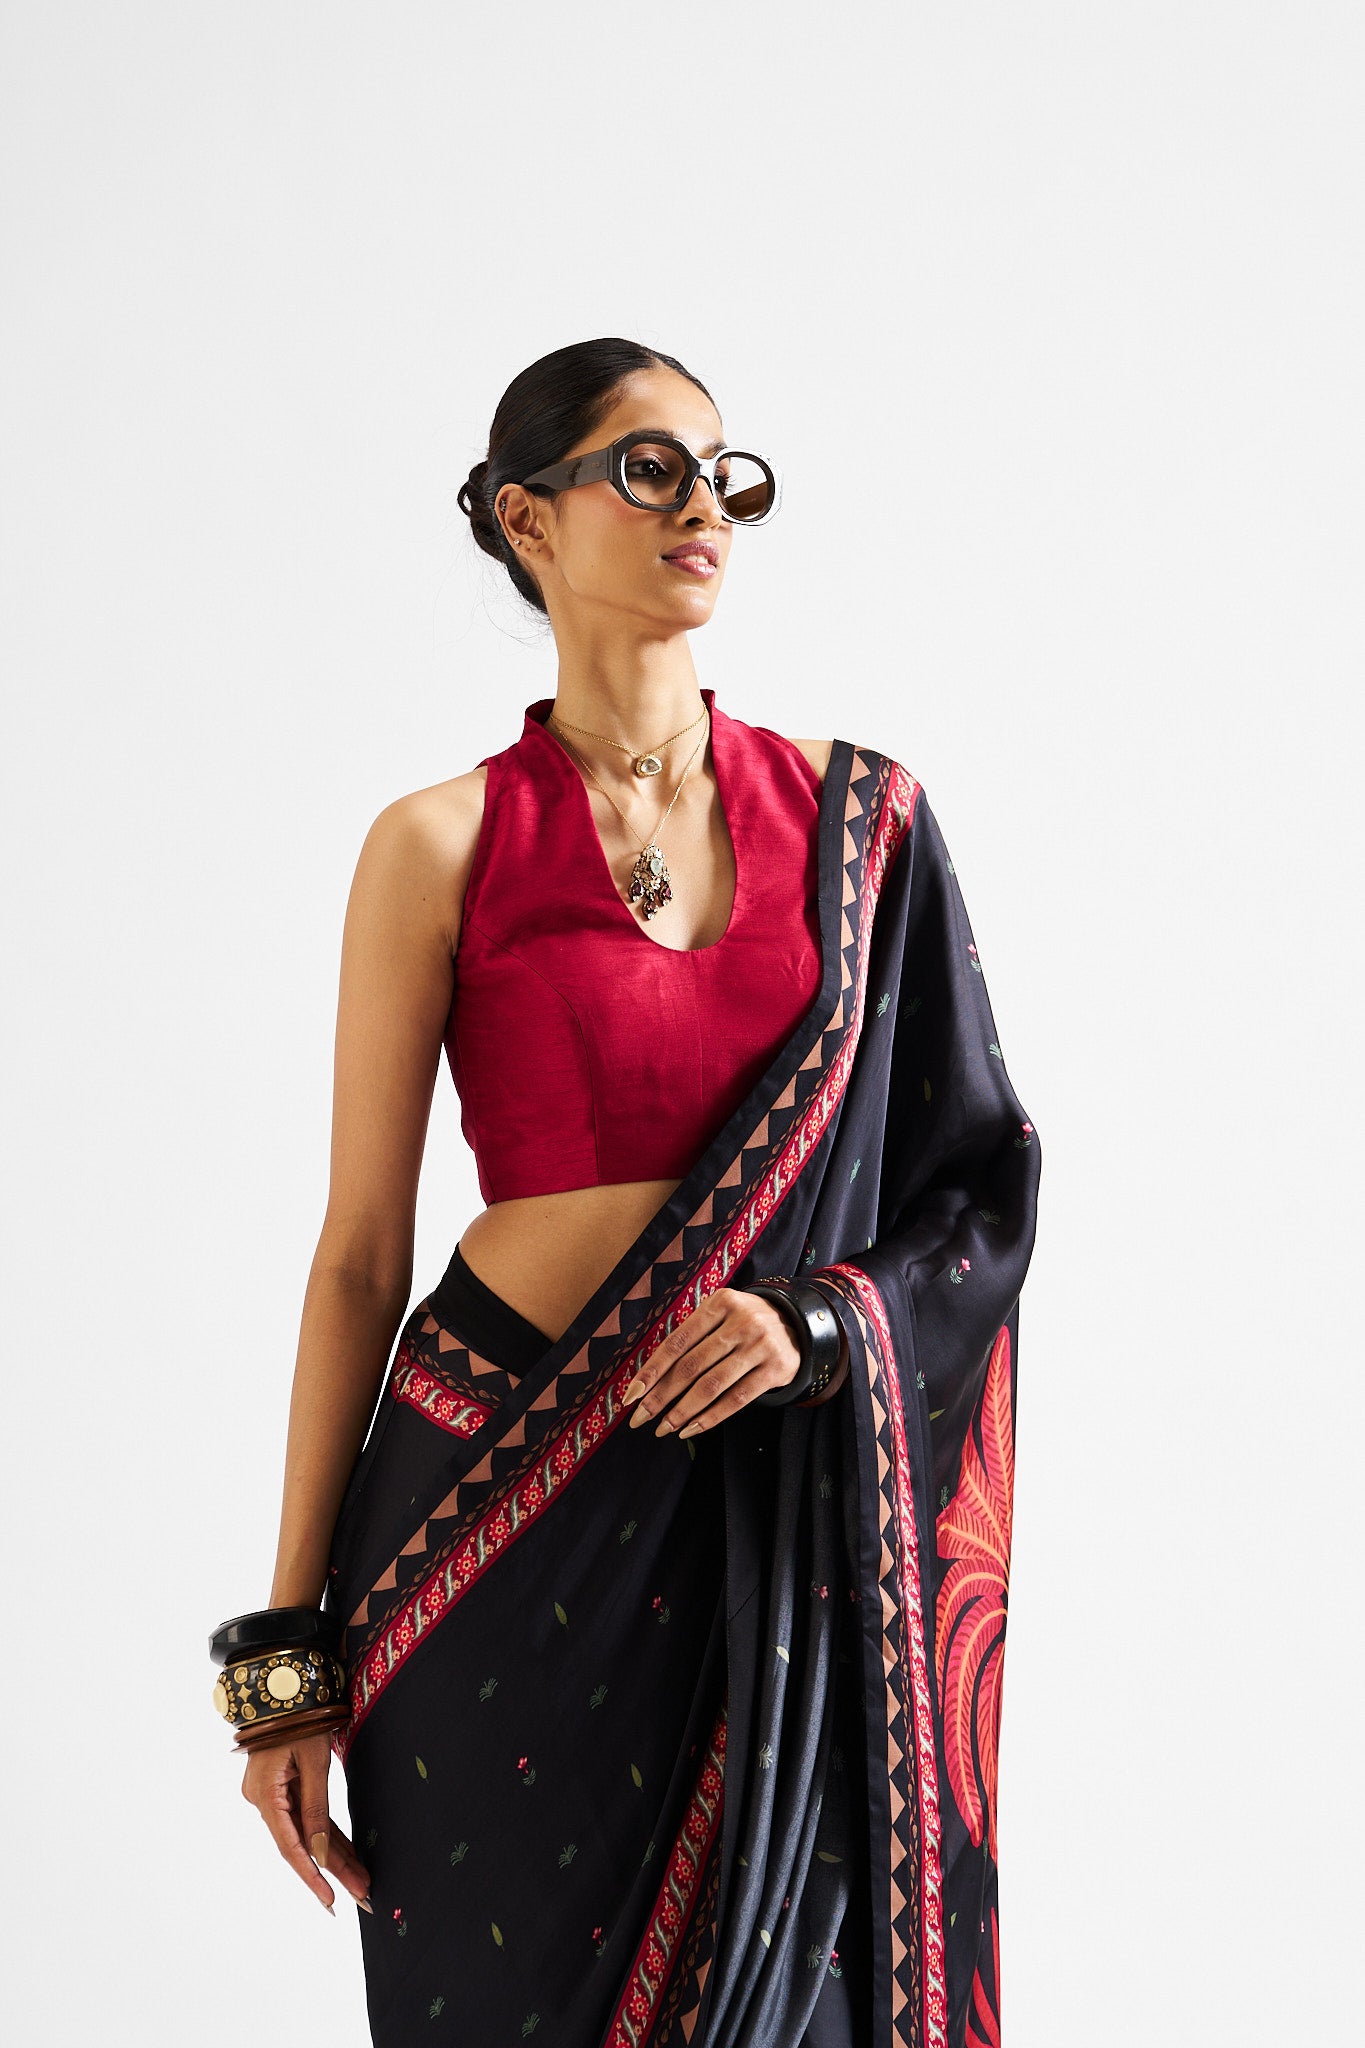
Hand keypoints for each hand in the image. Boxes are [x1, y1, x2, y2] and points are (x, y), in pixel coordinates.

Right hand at [240, 1730, 372, 1915]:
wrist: (284, 1683)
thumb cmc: (299, 1715)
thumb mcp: (313, 1759)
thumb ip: (316, 1807)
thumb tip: (321, 1853)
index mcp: (265, 1794)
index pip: (290, 1845)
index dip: (312, 1875)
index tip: (332, 1899)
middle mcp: (264, 1799)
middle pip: (301, 1843)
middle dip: (334, 1870)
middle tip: (363, 1896)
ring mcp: (272, 1794)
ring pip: (306, 1832)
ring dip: (334, 1856)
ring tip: (362, 1882)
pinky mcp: (282, 1787)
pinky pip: (306, 1817)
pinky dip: (326, 1835)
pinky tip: (347, 1856)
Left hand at [621, 1286, 806, 1438]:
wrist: (798, 1324)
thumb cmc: (744, 1322)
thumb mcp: (721, 1314)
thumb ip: (691, 1335)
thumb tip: (649, 1375)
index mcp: (720, 1303)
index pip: (677, 1342)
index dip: (652, 1370)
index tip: (631, 1394)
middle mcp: (742, 1321)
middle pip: (692, 1366)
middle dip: (661, 1396)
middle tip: (639, 1418)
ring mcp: (761, 1345)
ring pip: (712, 1386)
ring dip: (682, 1411)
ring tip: (662, 1428)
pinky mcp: (776, 1369)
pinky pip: (737, 1399)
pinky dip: (710, 1417)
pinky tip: (691, 1428)